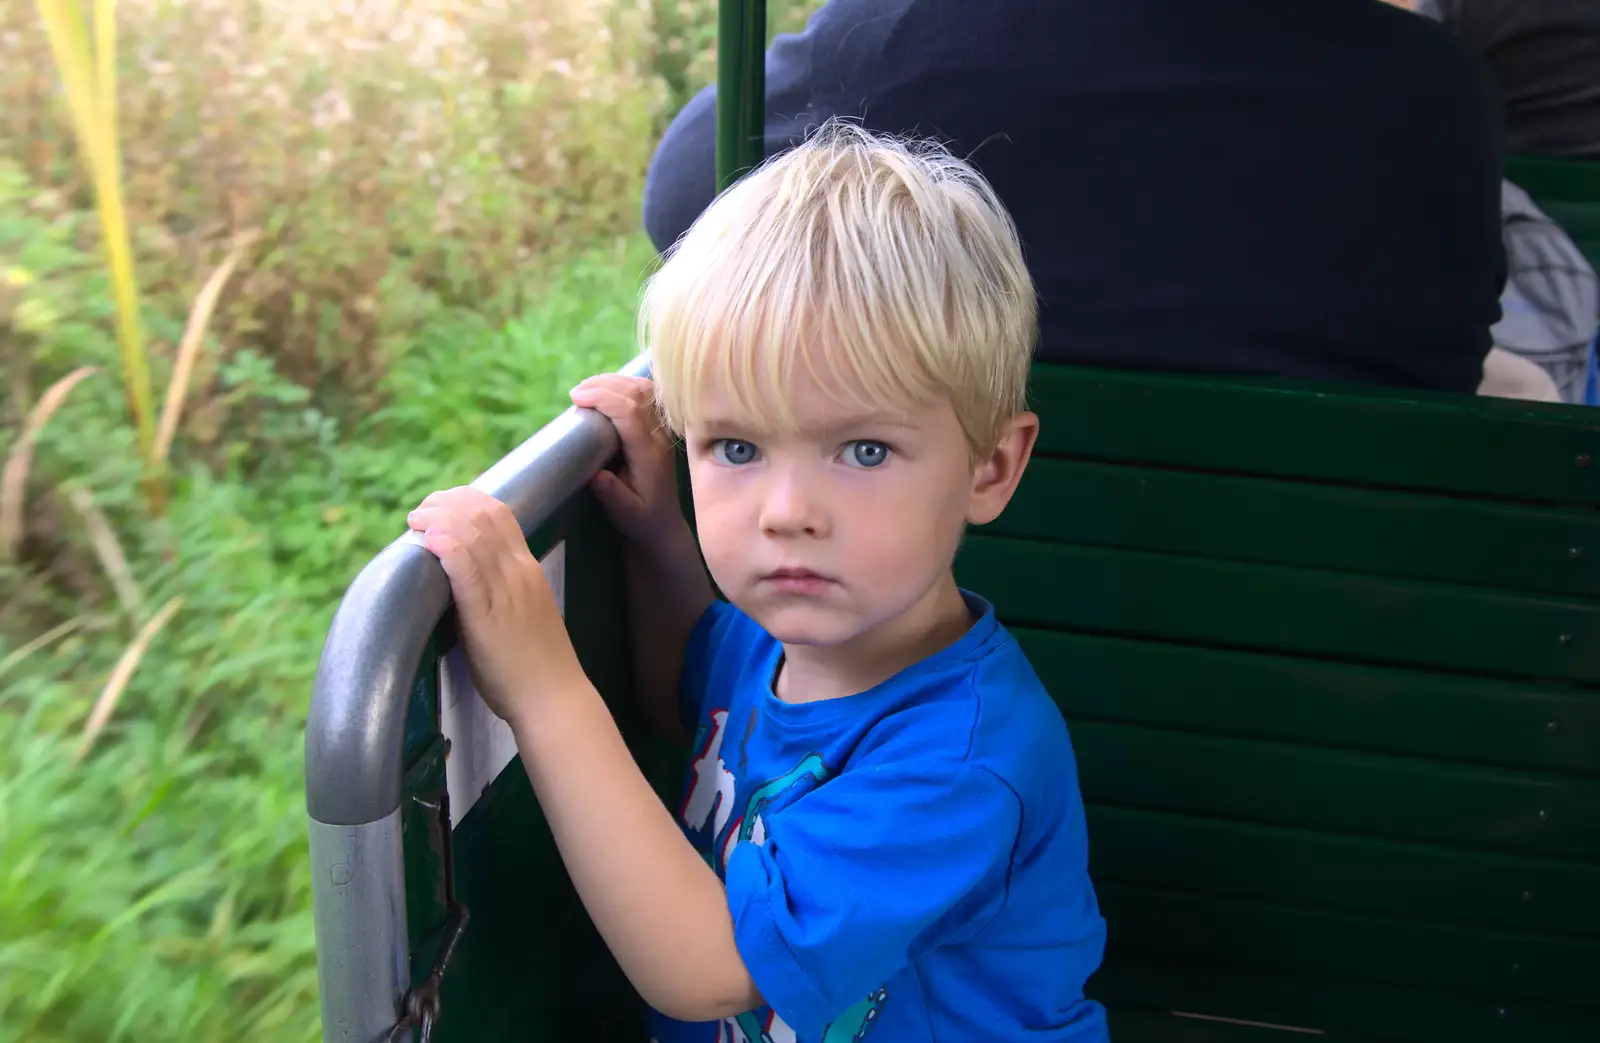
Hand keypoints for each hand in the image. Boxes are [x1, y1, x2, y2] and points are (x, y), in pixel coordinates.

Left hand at [406, 487, 586, 726]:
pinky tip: (428, 538)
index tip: (441, 503)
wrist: (553, 697)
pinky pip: (467, 571)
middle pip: (484, 516)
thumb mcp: (524, 612)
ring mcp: (506, 593)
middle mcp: (519, 572)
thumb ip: (501, 589)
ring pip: (473, 536)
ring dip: (439, 518)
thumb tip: (466, 577)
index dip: (467, 499)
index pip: (500, 515)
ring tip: (416, 519)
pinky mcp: (488, 617)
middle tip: (421, 509)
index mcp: (528, 569)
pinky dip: (447, 547)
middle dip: (446, 503)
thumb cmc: (535, 664)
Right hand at [570, 374, 687, 550]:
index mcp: (650, 455)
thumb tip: (597, 476)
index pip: (630, 413)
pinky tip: (608, 389)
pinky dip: (626, 384)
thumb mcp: (626, 514)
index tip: (577, 399)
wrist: (664, 523)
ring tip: (587, 388)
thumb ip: (613, 495)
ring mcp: (663, 429)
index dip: (603, 398)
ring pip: (645, 389)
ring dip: (615, 381)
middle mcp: (660, 436)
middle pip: (637, 394)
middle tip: (576, 393)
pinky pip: (649, 394)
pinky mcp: (661, 426)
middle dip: (604, 385)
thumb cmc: (641, 519)